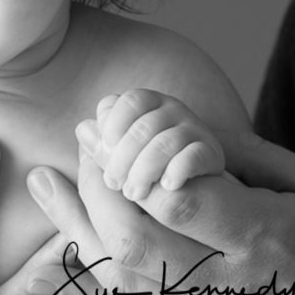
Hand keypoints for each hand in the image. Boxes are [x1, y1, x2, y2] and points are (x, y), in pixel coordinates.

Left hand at [26, 128, 294, 294]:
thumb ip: (252, 156)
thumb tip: (188, 126)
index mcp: (265, 239)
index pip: (178, 197)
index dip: (135, 157)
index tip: (114, 120)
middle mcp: (227, 284)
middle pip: (133, 236)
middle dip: (95, 182)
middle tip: (86, 137)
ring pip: (118, 275)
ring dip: (77, 220)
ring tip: (49, 178)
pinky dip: (84, 271)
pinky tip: (53, 245)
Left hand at [78, 90, 224, 200]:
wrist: (194, 188)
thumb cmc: (147, 166)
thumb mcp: (123, 154)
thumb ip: (104, 145)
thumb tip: (83, 129)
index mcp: (149, 103)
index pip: (130, 101)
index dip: (113, 123)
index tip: (105, 149)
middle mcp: (173, 110)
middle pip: (143, 126)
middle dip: (122, 158)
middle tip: (115, 184)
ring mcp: (194, 130)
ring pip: (164, 143)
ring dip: (144, 170)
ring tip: (133, 193)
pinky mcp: (212, 154)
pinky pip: (194, 155)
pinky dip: (178, 170)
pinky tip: (166, 186)